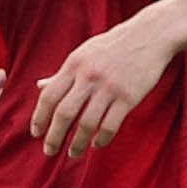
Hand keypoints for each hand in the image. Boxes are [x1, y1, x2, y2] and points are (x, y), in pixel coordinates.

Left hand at [30, 19, 175, 157]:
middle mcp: (89, 76)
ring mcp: (110, 87)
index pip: (49, 96)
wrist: (150, 34)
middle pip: (64, 112)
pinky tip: (97, 144)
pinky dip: (102, 139)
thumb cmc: (113, 46)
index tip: (36, 132)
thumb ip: (62, 73)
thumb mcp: (83, 53)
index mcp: (74, 64)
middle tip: (49, 151)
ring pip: (87, 123)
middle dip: (54, 136)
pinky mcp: (129, 96)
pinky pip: (111, 125)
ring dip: (77, 143)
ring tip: (73, 153)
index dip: (39, 117)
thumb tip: (40, 86)